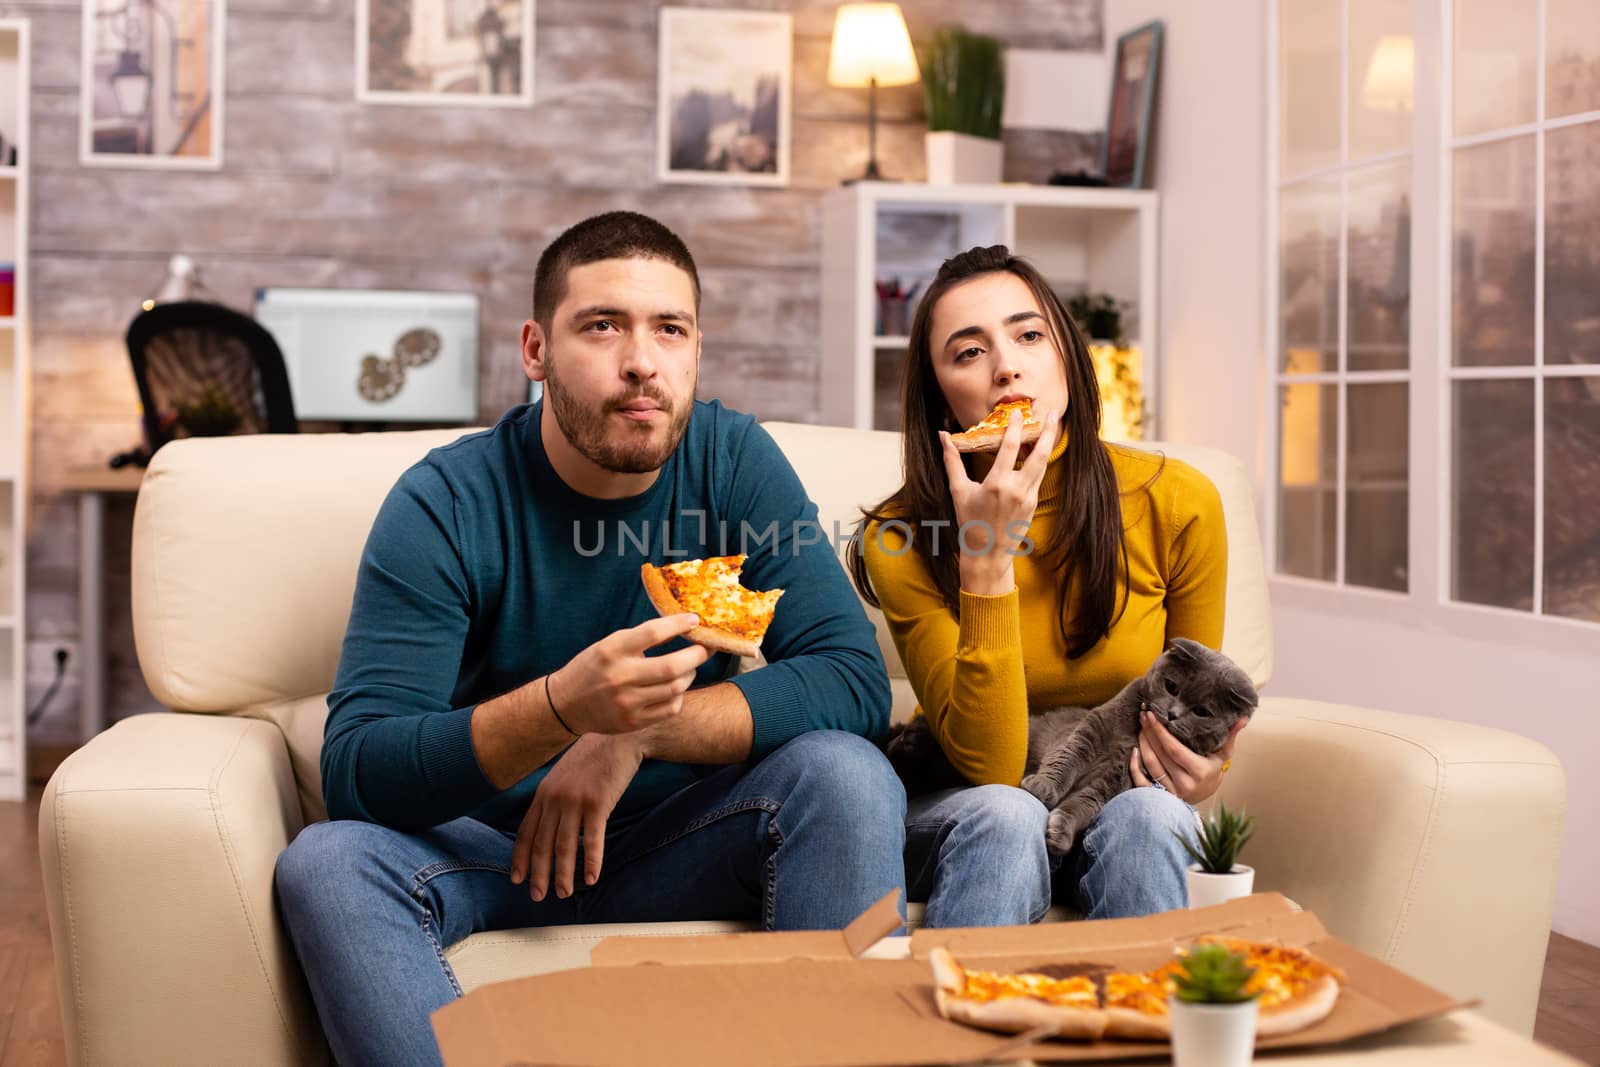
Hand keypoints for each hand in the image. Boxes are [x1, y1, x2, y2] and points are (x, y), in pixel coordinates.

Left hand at [510, 733, 643, 899]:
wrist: (618, 734)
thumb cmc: (593, 756)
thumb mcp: (564, 774)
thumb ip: (554, 797)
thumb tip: (548, 824)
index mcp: (543, 793)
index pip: (526, 832)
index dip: (521, 858)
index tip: (517, 879)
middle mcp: (554, 798)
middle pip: (542, 844)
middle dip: (538, 874)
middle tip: (538, 896)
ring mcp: (575, 801)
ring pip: (564, 846)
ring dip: (563, 874)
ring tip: (563, 893)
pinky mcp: (597, 803)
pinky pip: (592, 840)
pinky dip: (591, 861)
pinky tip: (592, 878)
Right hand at [547, 614, 709, 734]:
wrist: (566, 704)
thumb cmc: (594, 667)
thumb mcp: (610, 644)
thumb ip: (642, 637)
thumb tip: (682, 626)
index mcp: (612, 651)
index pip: (652, 633)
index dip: (678, 624)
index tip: (695, 620)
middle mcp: (620, 677)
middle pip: (672, 666)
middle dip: (697, 654)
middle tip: (706, 647)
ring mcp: (627, 702)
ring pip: (676, 688)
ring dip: (690, 674)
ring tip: (689, 666)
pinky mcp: (633, 722)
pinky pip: (670, 708)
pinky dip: (679, 695)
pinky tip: (675, 688)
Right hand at [940, 407, 1058, 594]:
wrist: (988, 552)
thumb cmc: (970, 521)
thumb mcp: (958, 490)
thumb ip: (952, 460)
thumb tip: (943, 436)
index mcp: (996, 484)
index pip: (1009, 448)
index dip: (1015, 427)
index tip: (1018, 412)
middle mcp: (1016, 489)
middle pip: (1038, 454)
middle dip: (1046, 431)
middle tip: (1051, 413)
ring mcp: (1028, 497)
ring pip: (1042, 464)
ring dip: (1047, 443)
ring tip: (1050, 426)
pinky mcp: (1033, 503)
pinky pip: (1039, 476)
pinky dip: (1040, 460)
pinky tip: (1039, 449)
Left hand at [1130, 713, 1247, 803]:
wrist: (1204, 796)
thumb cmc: (1212, 771)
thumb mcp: (1222, 755)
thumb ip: (1230, 736)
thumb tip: (1243, 717)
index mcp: (1199, 771)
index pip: (1174, 749)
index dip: (1160, 732)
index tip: (1152, 716)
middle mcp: (1184, 783)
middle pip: (1160, 754)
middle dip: (1149, 733)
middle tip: (1143, 716)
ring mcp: (1170, 791)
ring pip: (1150, 765)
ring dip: (1142, 744)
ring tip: (1141, 727)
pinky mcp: (1159, 796)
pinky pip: (1141, 781)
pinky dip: (1135, 766)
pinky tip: (1134, 750)